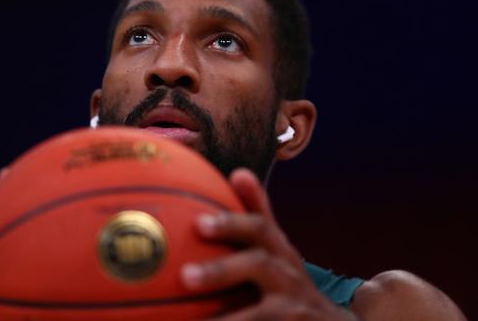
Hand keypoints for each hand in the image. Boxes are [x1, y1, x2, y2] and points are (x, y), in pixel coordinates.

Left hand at [181, 168, 357, 320]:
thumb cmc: (287, 280)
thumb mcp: (277, 247)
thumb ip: (258, 213)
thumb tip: (238, 171)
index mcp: (278, 250)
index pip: (259, 228)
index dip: (231, 224)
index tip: (199, 223)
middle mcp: (288, 275)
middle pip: (257, 266)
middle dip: (221, 270)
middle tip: (185, 277)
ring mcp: (293, 308)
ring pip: (259, 313)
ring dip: (226, 318)